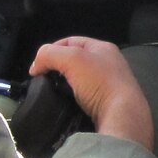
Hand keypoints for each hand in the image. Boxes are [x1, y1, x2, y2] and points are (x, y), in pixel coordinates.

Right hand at [30, 37, 154, 152]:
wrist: (121, 116)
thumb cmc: (101, 82)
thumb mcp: (72, 58)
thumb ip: (49, 55)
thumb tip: (35, 67)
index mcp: (103, 48)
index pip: (70, 41)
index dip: (51, 50)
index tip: (38, 65)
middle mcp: (108, 64)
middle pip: (74, 61)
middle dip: (57, 69)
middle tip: (44, 79)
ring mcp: (109, 84)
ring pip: (77, 80)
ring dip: (64, 85)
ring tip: (52, 92)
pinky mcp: (106, 103)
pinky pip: (83, 97)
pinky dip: (72, 99)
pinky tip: (65, 104)